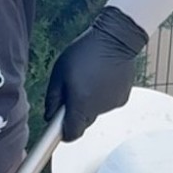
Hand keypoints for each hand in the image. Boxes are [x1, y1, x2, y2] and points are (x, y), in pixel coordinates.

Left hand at [45, 6, 147, 142]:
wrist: (116, 38)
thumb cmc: (84, 52)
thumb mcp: (59, 73)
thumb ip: (52, 98)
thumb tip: (49, 116)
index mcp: (81, 104)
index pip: (71, 134)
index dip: (63, 133)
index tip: (58, 127)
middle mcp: (99, 108)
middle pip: (83, 123)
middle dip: (75, 113)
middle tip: (72, 92)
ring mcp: (112, 104)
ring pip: (95, 112)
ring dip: (89, 103)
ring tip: (89, 80)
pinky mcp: (123, 97)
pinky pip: (107, 103)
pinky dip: (102, 96)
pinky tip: (101, 79)